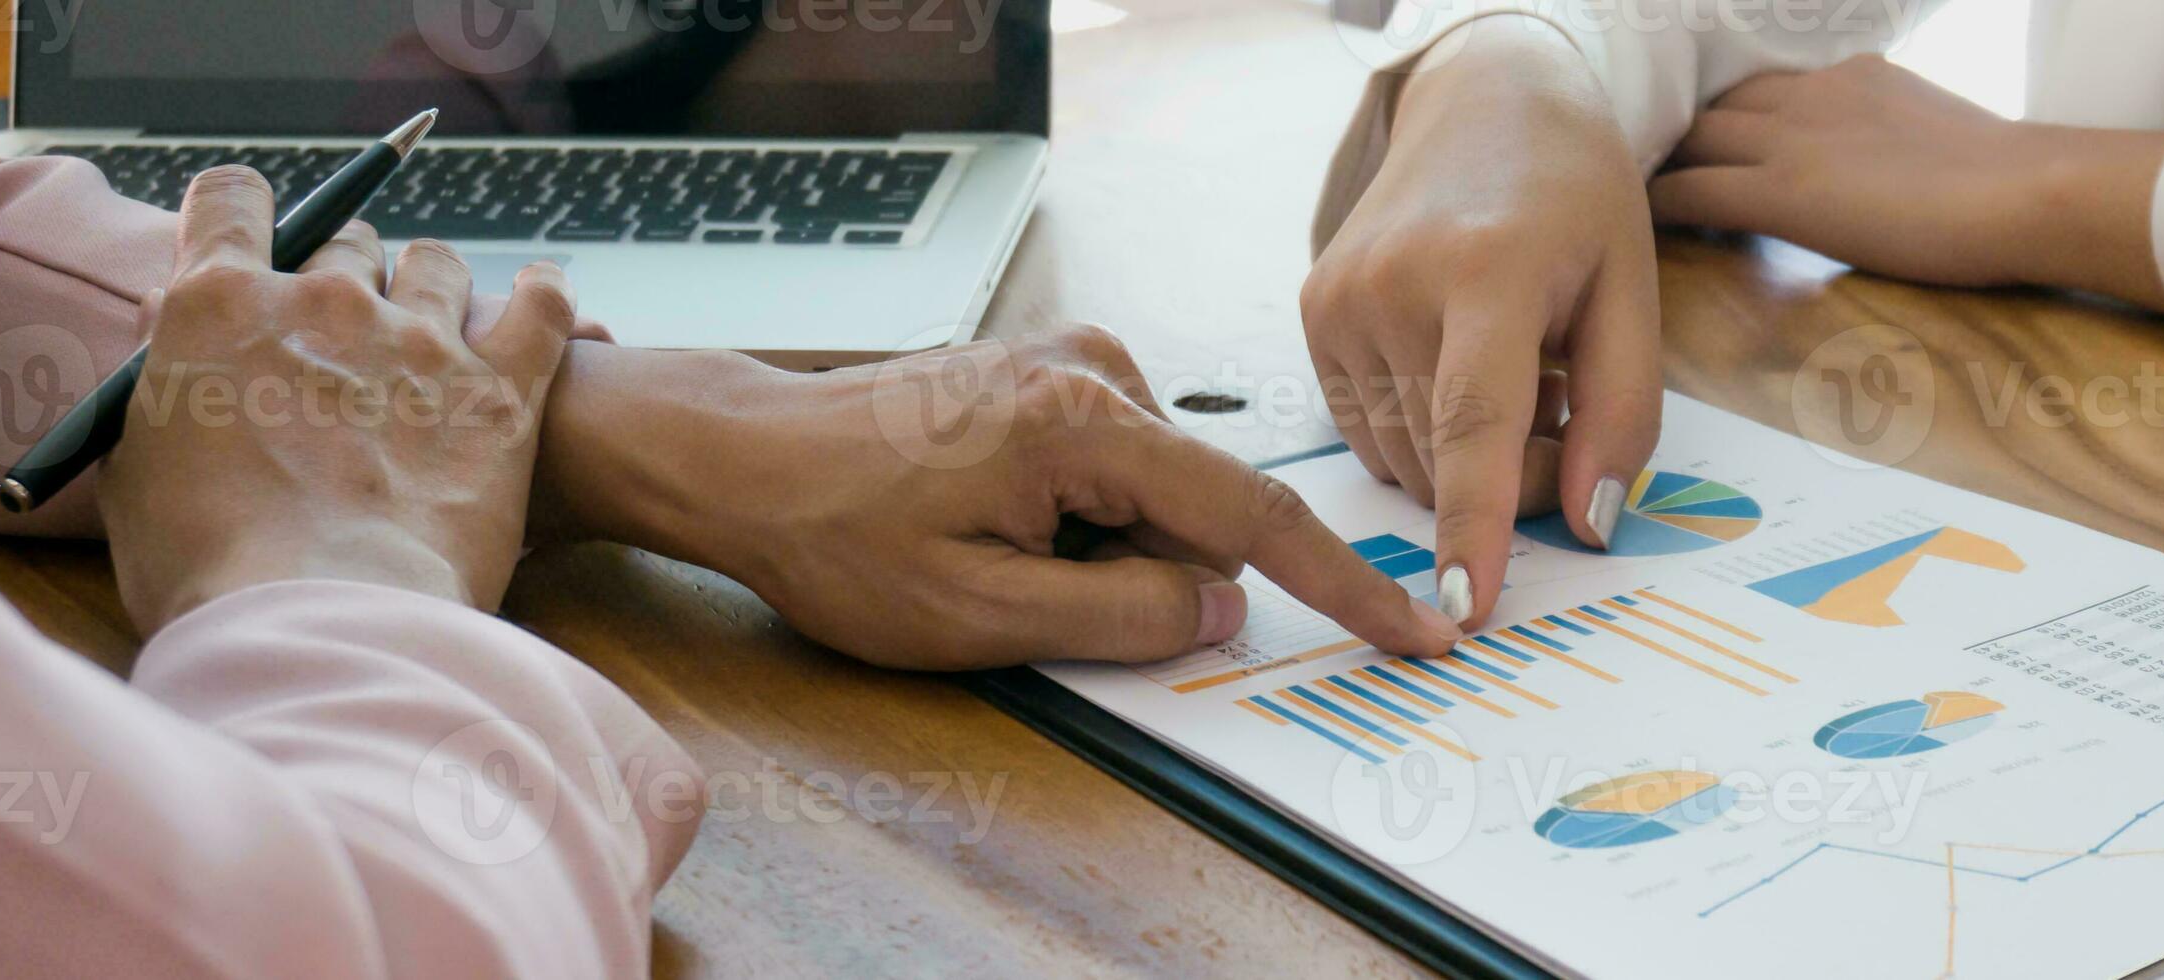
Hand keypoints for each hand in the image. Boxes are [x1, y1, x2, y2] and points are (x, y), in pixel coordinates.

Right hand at [99, 166, 577, 631]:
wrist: (321, 622)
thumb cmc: (210, 567)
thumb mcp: (139, 470)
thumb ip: (156, 381)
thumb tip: (164, 314)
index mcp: (220, 308)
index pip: (229, 202)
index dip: (237, 210)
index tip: (245, 231)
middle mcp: (324, 302)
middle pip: (343, 241)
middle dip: (340, 274)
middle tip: (339, 333)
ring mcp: (419, 341)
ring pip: (435, 266)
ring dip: (430, 289)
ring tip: (430, 335)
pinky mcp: (500, 391)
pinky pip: (542, 310)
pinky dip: (544, 297)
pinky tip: (542, 298)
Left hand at [534, 325, 1468, 669]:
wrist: (747, 459)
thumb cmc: (840, 533)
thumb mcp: (982, 614)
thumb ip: (1122, 616)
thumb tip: (1220, 607)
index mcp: (1086, 423)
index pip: (1249, 515)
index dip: (1339, 585)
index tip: (1415, 628)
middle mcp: (1096, 370)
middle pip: (1194, 514)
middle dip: (1144, 575)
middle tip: (1026, 590)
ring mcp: (1074, 364)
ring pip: (1155, 499)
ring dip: (1102, 549)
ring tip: (991, 547)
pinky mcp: (1053, 376)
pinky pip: (1116, 472)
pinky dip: (1081, 518)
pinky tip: (992, 519)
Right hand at [1302, 26, 1661, 629]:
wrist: (1487, 103)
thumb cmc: (1573, 197)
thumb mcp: (1632, 289)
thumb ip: (1625, 412)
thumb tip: (1592, 526)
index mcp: (1484, 271)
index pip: (1474, 425)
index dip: (1473, 525)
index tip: (1465, 608)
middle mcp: (1392, 286)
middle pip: (1448, 460)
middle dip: (1517, 478)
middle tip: (1566, 412)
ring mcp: (1339, 301)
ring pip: (1404, 460)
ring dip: (1466, 458)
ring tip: (1513, 371)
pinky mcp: (1314, 313)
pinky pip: (1371, 430)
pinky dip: (1422, 428)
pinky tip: (1457, 361)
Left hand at [1648, 55, 2163, 309]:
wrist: (2030, 190)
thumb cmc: (2008, 180)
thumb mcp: (1933, 130)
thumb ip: (1889, 134)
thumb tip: (1882, 159)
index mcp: (1850, 75)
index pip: (1761, 84)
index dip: (1723, 111)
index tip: (1698, 135)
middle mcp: (1811, 93)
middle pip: (1713, 101)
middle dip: (1676, 127)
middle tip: (1641, 162)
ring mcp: (1792, 138)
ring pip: (1692, 136)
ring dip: (1656, 161)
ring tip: (1621, 193)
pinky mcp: (1784, 191)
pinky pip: (1694, 190)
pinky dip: (1659, 204)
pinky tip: (1634, 224)